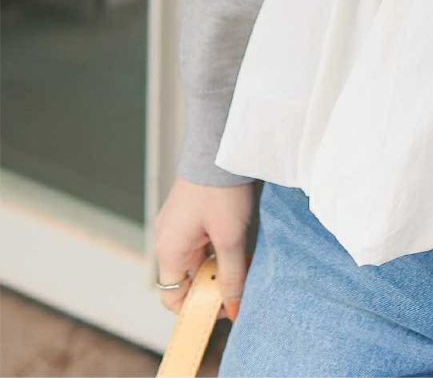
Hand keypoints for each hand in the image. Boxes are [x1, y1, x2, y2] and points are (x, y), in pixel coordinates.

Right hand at [153, 176, 255, 323]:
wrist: (221, 145)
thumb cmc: (221, 190)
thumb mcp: (231, 237)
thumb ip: (232, 276)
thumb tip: (234, 310)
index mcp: (168, 250)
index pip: (173, 297)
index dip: (198, 307)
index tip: (225, 304)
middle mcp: (167, 238)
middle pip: (188, 276)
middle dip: (214, 281)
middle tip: (241, 276)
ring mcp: (176, 223)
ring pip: (197, 257)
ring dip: (219, 261)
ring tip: (243, 253)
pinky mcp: (189, 210)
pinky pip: (200, 239)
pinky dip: (218, 244)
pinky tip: (238, 235)